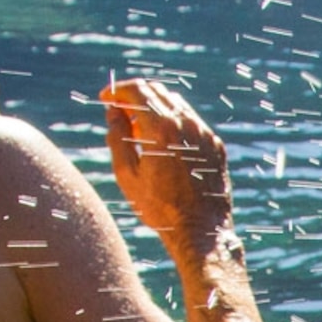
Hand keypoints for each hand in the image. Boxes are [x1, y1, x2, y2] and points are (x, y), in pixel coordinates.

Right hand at [100, 78, 233, 249]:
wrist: (201, 231)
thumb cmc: (160, 208)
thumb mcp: (127, 174)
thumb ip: (117, 137)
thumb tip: (113, 112)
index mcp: (162, 128)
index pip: (137, 90)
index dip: (117, 90)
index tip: (105, 97)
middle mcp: (187, 124)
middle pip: (157, 91)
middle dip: (134, 96)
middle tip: (120, 112)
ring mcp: (205, 134)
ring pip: (176, 104)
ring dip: (154, 109)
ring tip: (140, 132)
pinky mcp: (215, 146)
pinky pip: (191, 123)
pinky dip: (173, 124)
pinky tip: (163, 144)